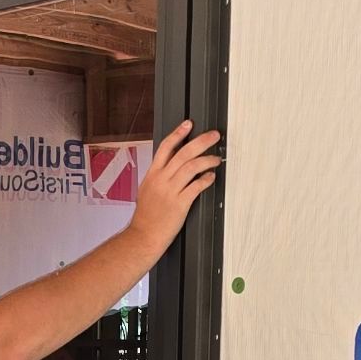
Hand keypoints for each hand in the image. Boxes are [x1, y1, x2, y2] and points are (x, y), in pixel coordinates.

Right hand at [126, 121, 221, 260]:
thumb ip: (159, 176)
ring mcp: (170, 191)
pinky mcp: (180, 204)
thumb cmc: (146, 216)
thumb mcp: (147, 189)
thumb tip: (172, 164)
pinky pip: (196, 187)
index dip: (178, 133)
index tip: (189, 124)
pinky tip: (211, 177)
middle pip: (183, 153)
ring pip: (191, 167)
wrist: (143, 236)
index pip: (165, 147)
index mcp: (153, 174)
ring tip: (216, 159)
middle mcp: (161, 179)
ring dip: (207, 160)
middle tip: (214, 135)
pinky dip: (206, 179)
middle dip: (201, 141)